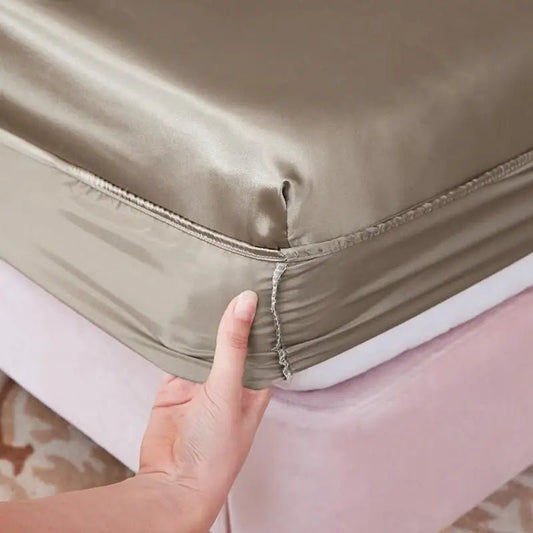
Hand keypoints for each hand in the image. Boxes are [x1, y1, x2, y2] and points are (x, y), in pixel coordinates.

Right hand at [138, 290, 270, 529]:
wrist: (173, 483)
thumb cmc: (216, 449)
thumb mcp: (229, 390)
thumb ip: (233, 345)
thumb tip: (246, 301)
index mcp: (255, 385)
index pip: (263, 344)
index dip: (262, 318)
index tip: (263, 285)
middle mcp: (230, 382)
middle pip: (231, 341)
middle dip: (230, 316)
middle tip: (231, 275)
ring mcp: (201, 383)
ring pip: (203, 345)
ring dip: (203, 325)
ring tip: (206, 285)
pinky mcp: (174, 385)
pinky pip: (176, 355)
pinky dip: (176, 338)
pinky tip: (178, 314)